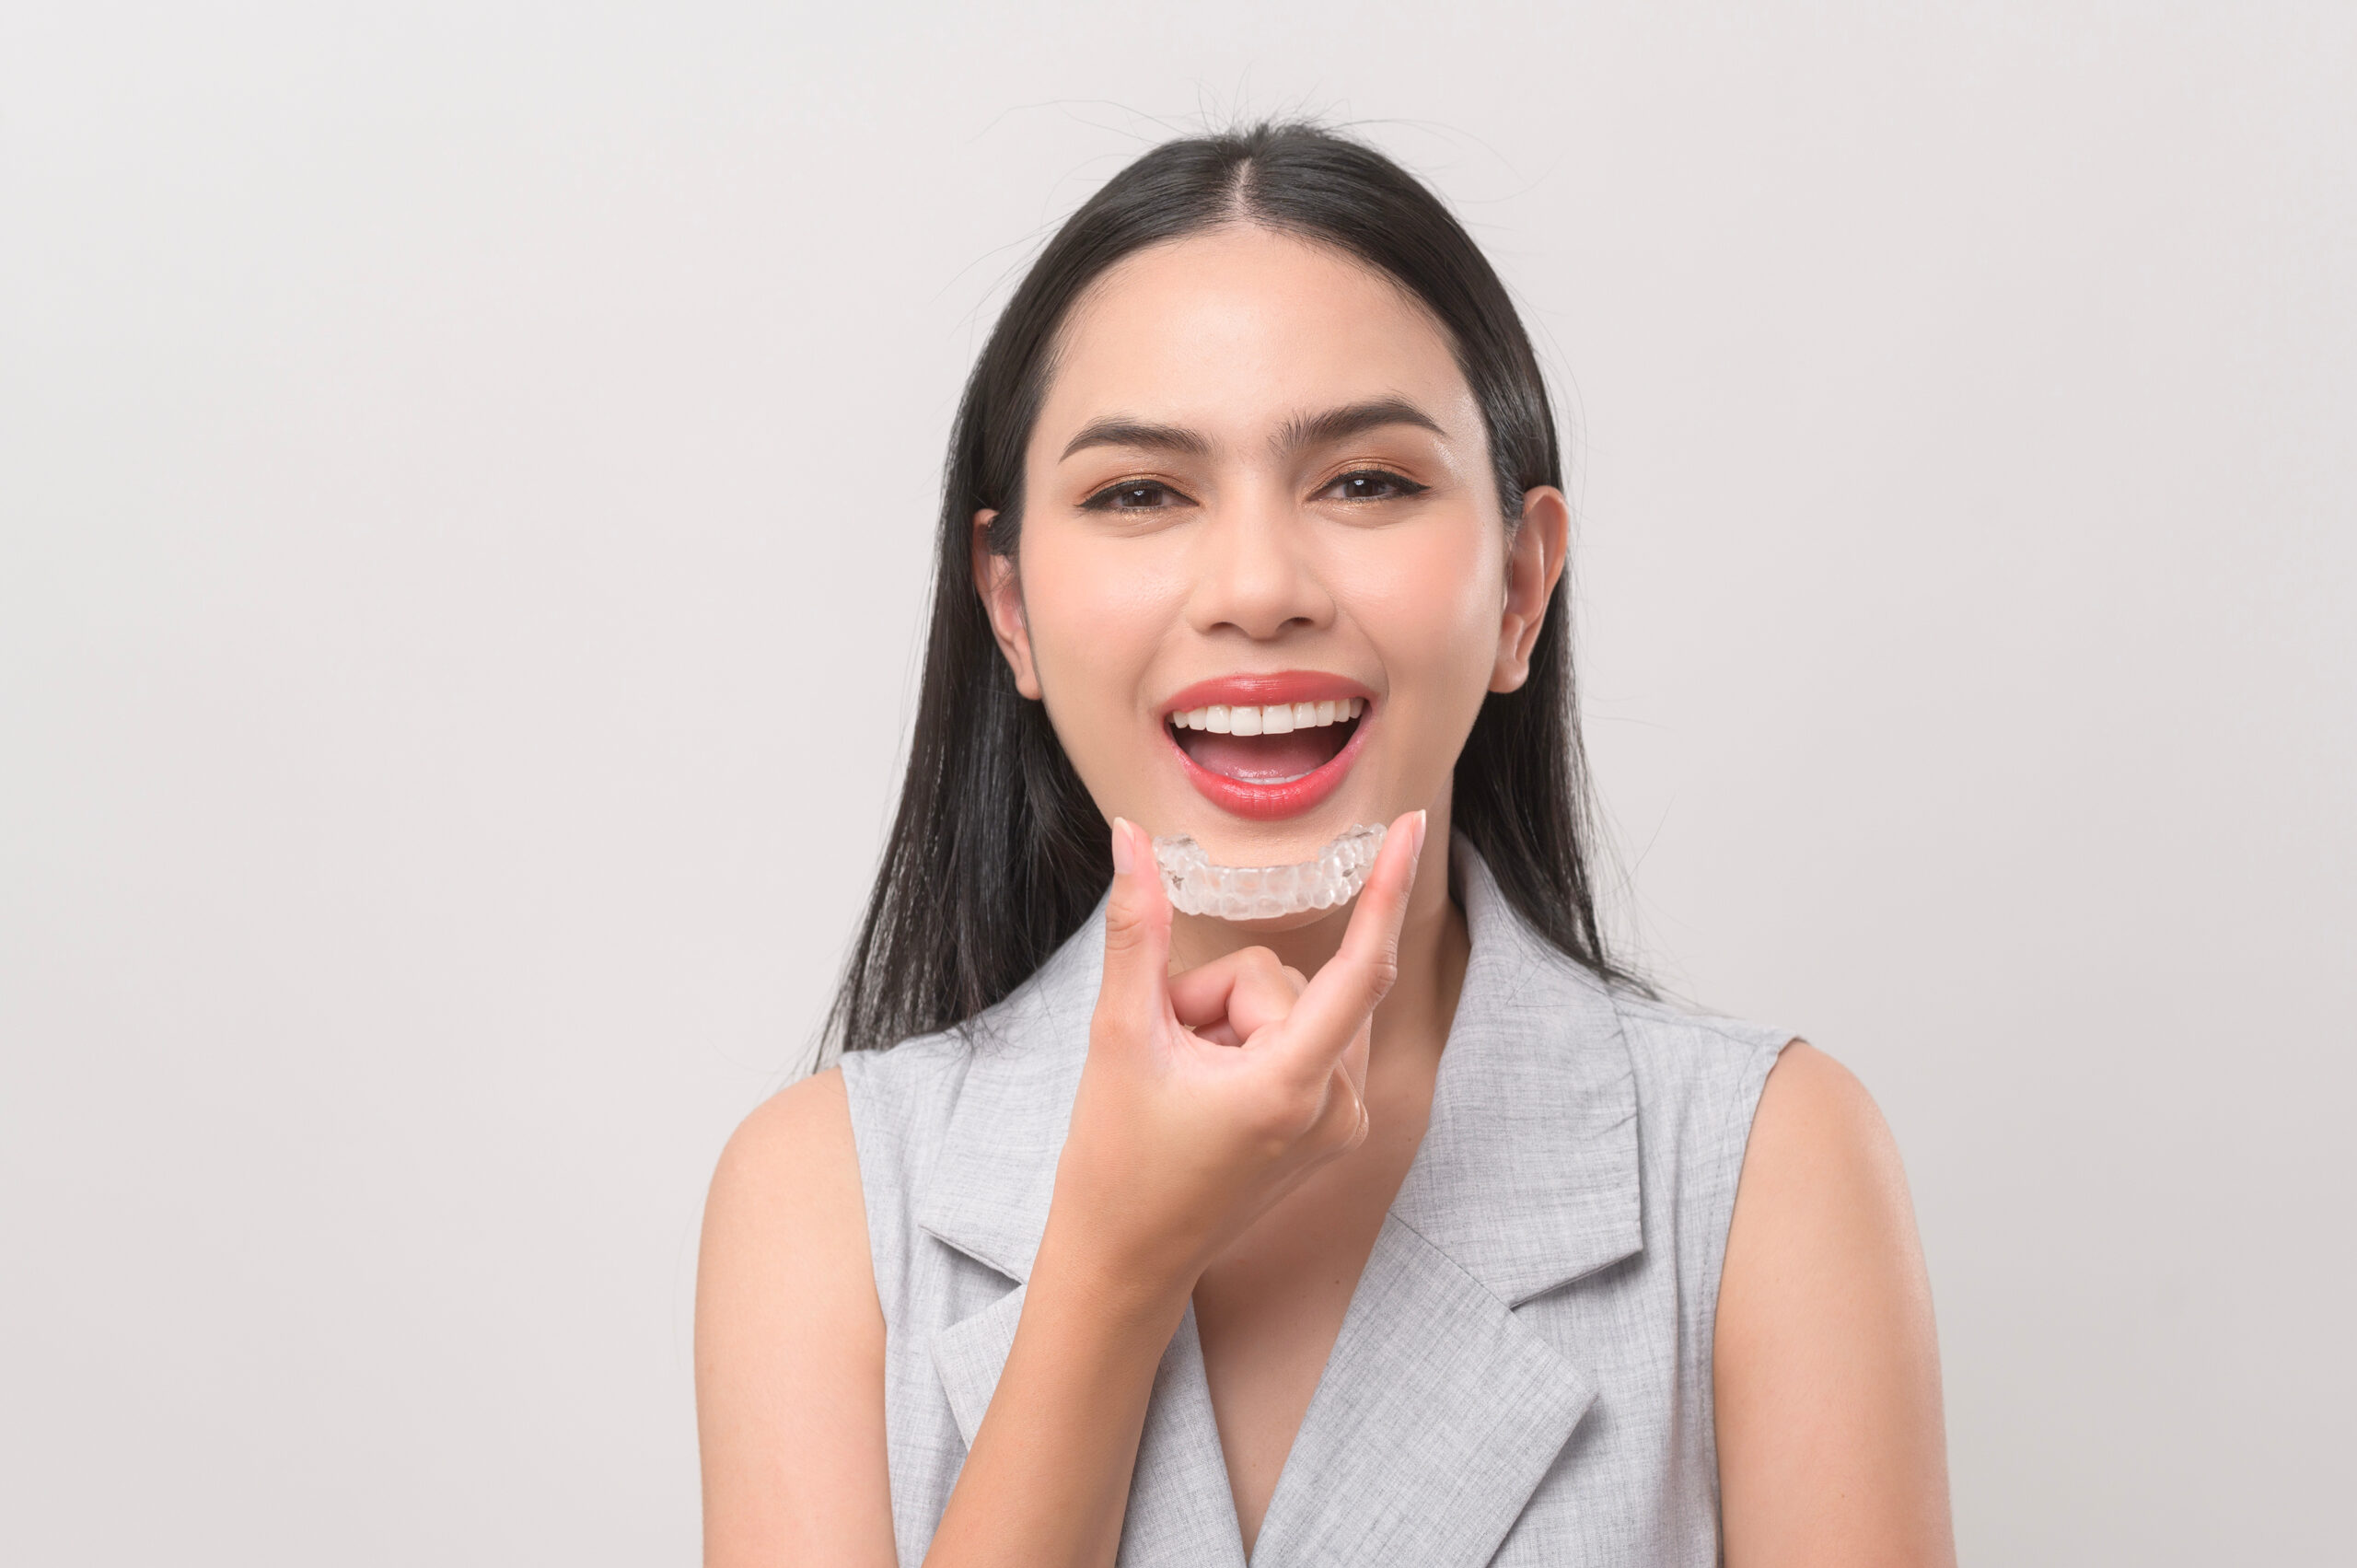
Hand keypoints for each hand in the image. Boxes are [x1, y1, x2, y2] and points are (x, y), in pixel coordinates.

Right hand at [1042, 809, 1427, 1307]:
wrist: (1124, 1264)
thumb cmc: (1116, 1166)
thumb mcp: (1118, 1037)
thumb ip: (1137, 931)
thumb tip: (1132, 840)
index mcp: (1291, 1087)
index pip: (1360, 968)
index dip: (1388, 889)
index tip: (1412, 826)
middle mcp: (1335, 1106)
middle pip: (1286, 983)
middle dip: (1217, 997)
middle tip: (1168, 1052)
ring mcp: (1339, 1122)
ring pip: (1292, 1007)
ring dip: (1231, 1022)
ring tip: (1187, 1080)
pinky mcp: (1331, 1130)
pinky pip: (1302, 1040)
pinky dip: (1252, 1044)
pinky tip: (1210, 1090)